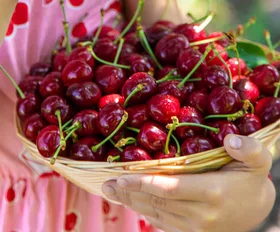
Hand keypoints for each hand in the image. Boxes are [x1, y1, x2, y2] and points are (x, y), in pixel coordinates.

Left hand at [102, 135, 275, 231]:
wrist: (258, 209)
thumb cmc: (251, 177)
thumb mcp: (257, 159)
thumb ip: (249, 148)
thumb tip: (230, 140)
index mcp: (211, 192)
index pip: (169, 188)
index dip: (143, 182)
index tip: (120, 176)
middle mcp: (201, 214)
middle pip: (157, 203)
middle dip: (130, 193)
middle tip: (106, 183)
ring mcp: (196, 228)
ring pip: (156, 214)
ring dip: (132, 203)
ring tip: (111, 190)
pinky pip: (163, 224)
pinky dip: (145, 212)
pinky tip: (131, 201)